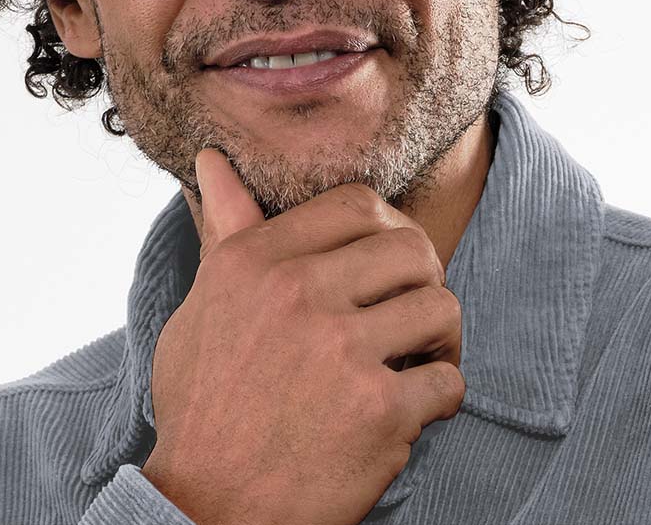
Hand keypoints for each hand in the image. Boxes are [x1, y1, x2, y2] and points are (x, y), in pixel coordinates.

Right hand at [141, 148, 464, 524]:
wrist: (204, 511)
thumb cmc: (205, 407)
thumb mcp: (202, 309)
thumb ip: (226, 232)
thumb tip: (214, 162)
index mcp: (256, 262)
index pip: (358, 204)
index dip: (386, 231)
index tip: (385, 267)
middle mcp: (299, 294)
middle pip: (412, 248)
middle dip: (424, 280)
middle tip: (411, 316)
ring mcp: (341, 352)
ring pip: (442, 307)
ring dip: (442, 339)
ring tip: (421, 360)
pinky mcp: (378, 412)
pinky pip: (449, 382)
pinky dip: (442, 399)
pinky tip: (416, 412)